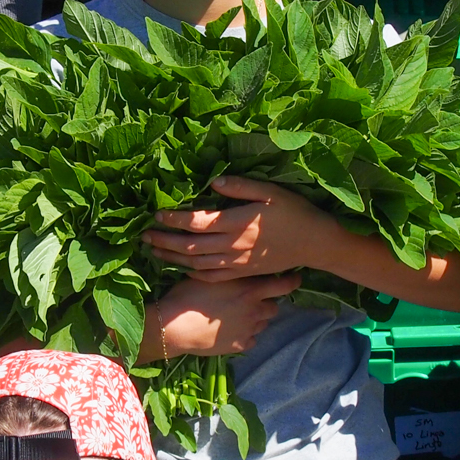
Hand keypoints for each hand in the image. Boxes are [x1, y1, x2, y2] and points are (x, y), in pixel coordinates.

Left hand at [143, 178, 340, 279]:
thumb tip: (213, 183)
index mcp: (237, 223)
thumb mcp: (271, 192)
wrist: (314, 243)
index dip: (174, 219)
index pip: (196, 222)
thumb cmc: (294, 212)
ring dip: (173, 258)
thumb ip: (241, 187)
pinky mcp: (242, 273)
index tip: (157, 214)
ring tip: (154, 251)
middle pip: (190, 246)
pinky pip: (212, 276)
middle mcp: (232, 246)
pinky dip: (193, 273)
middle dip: (165, 240)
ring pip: (196, 264)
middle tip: (144, 235)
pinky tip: (182, 268)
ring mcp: (236, 262)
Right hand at [144, 273, 301, 358]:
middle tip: (253, 300)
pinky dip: (246, 335)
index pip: (283, 285)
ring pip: (263, 324)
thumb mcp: (212, 275)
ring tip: (239, 316)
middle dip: (267, 303)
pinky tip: (232, 331)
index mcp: (251, 290)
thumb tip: (240, 266)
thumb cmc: (190, 294)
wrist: (176, 325)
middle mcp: (255, 310)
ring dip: (256, 319)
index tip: (296, 278)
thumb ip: (232, 273)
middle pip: (274, 307)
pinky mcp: (240, 345)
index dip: (292, 281)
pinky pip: (251, 339)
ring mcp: (249, 330)